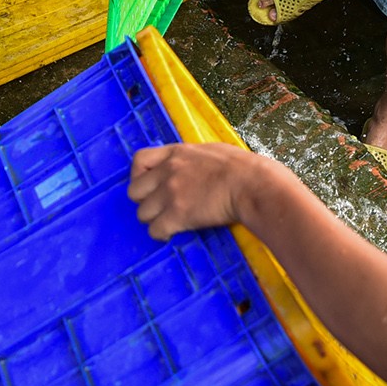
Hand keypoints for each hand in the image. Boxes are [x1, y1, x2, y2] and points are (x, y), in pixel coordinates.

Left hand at [127, 142, 264, 238]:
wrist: (251, 185)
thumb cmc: (241, 167)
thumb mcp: (210, 151)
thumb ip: (191, 158)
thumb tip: (190, 166)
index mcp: (176, 153)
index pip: (139, 160)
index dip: (139, 175)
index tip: (150, 185)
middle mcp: (168, 172)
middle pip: (134, 191)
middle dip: (145, 201)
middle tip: (159, 208)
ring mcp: (171, 194)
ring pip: (142, 213)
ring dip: (153, 220)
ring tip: (168, 223)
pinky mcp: (178, 215)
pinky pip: (155, 230)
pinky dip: (161, 234)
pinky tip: (171, 234)